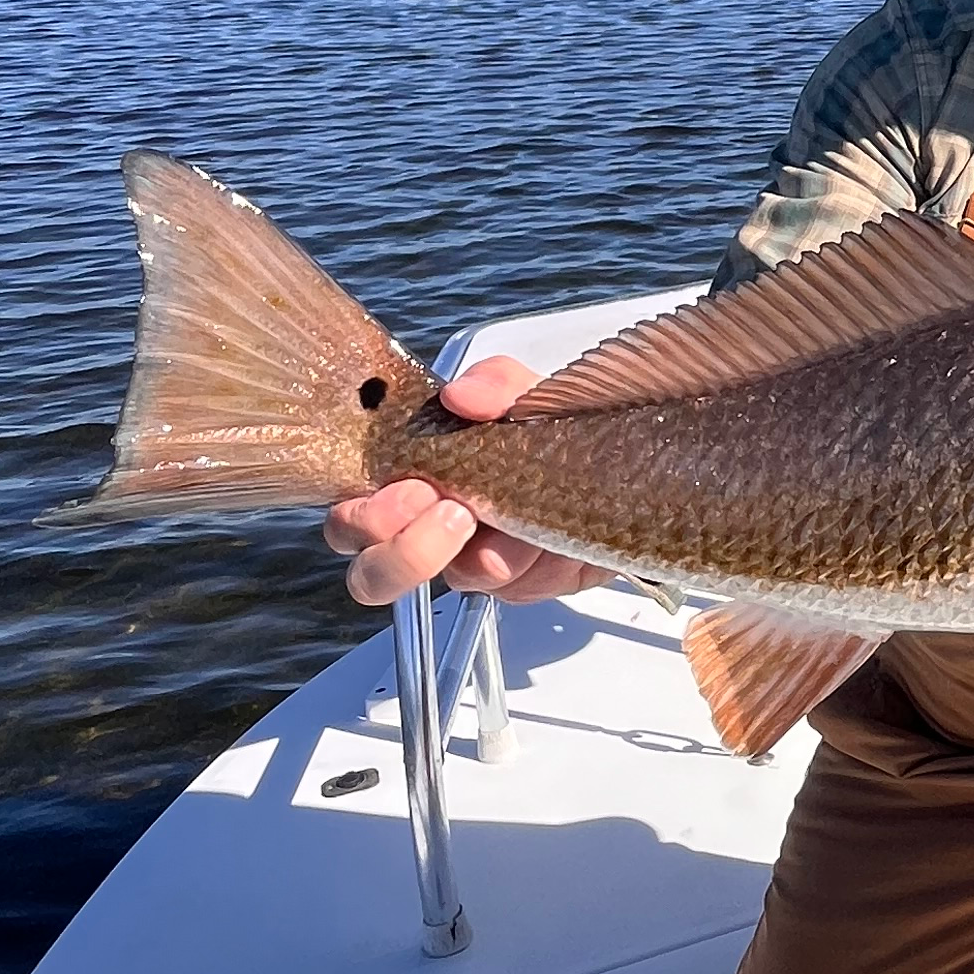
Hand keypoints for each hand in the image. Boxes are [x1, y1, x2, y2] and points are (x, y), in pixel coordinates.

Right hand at [322, 355, 614, 606]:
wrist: (623, 472)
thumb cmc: (554, 432)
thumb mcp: (527, 393)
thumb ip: (496, 384)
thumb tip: (461, 396)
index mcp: (412, 477)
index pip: (350, 511)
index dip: (362, 515)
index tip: (409, 488)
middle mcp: (430, 528)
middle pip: (373, 573)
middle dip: (405, 549)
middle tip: (452, 511)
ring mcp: (475, 561)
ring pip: (450, 583)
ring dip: (480, 557)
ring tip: (511, 530)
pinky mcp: (522, 584)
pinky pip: (517, 589)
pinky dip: (537, 564)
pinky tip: (552, 540)